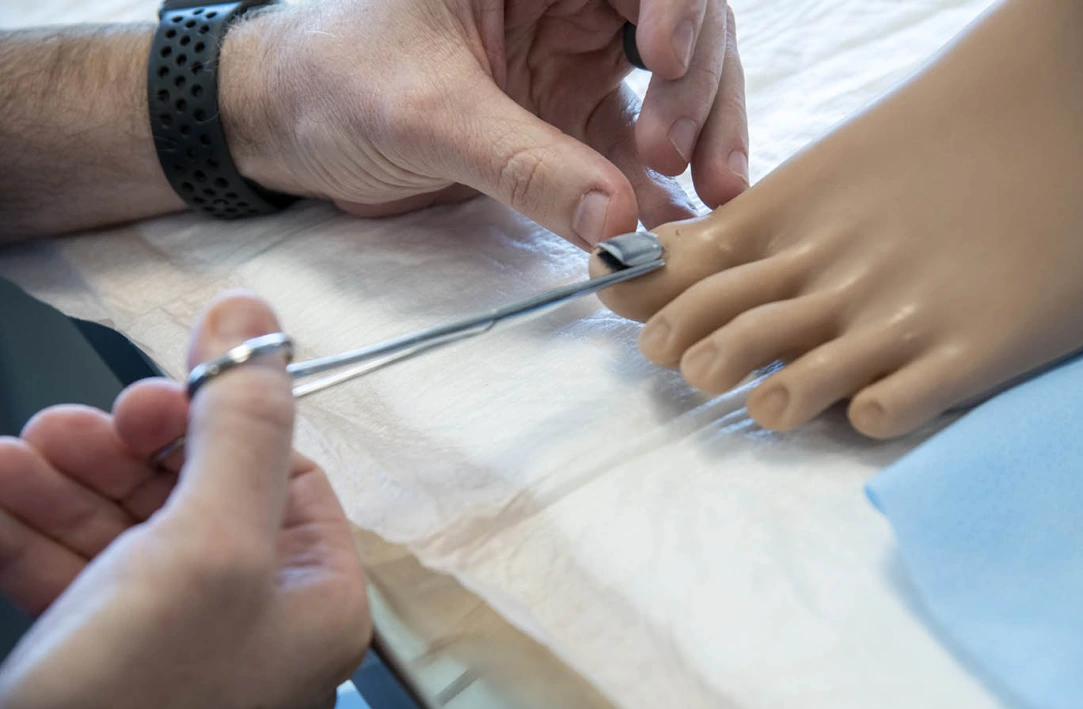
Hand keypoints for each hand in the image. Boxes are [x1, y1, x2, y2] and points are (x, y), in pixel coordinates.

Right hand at [0, 294, 370, 708]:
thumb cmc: (139, 705)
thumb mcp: (209, 542)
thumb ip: (238, 425)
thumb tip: (255, 315)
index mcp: (314, 601)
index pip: (286, 478)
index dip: (222, 426)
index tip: (163, 393)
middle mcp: (256, 625)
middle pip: (197, 498)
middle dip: (127, 452)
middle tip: (77, 426)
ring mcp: (176, 648)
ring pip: (125, 532)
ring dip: (65, 483)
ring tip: (16, 455)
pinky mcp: (102, 666)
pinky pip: (74, 578)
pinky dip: (31, 532)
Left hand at [224, 0, 747, 247]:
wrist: (286, 127)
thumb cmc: (334, 81)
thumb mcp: (428, 115)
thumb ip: (524, 166)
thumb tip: (618, 222)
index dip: (679, 4)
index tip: (667, 62)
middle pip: (681, 25)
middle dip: (699, 90)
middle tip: (687, 163)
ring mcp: (571, 59)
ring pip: (671, 89)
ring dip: (697, 139)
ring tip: (708, 201)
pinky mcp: (563, 117)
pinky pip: (627, 147)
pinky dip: (654, 185)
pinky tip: (673, 224)